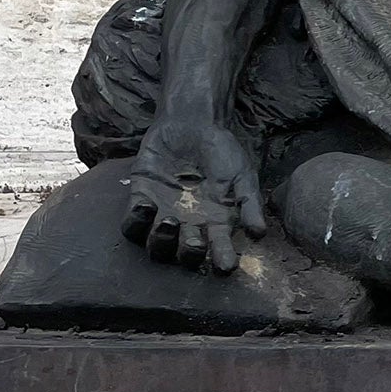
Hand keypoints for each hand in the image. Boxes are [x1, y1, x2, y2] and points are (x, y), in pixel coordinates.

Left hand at [121, 118, 266, 272]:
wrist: (192, 125)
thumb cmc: (222, 152)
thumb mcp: (242, 176)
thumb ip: (249, 204)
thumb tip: (259, 234)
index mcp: (215, 224)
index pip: (218, 250)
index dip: (221, 260)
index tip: (226, 266)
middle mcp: (189, 226)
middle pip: (183, 255)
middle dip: (188, 252)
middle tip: (195, 240)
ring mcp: (163, 215)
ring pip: (155, 245)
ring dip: (160, 240)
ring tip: (169, 220)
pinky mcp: (141, 199)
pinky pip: (131, 224)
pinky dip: (136, 220)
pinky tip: (147, 205)